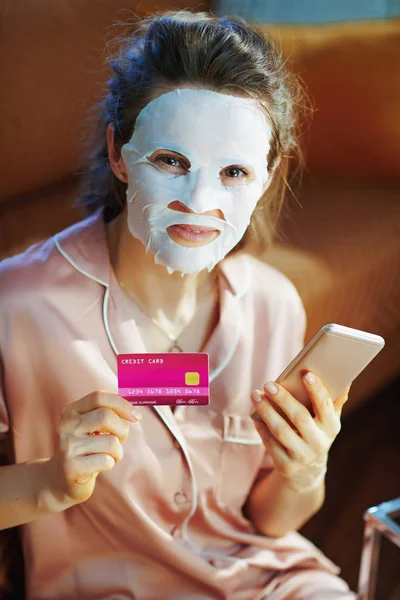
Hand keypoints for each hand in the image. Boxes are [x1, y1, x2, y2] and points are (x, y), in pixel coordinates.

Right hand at [40, 391, 141, 511]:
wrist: (61, 479)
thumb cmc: (86, 449)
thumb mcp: (92, 427)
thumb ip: (109, 413)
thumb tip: (134, 413)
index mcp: (71, 411)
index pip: (98, 397)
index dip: (121, 404)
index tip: (136, 415)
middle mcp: (66, 426)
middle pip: (106, 416)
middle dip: (122, 429)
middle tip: (120, 439)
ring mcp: (67, 447)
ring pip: (111, 441)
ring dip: (118, 451)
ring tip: (108, 455)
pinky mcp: (71, 467)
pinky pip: (106, 460)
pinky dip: (111, 463)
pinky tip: (100, 466)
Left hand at [250, 373, 349, 492]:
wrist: (308, 471)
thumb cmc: (316, 433)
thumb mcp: (328, 420)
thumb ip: (334, 400)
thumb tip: (345, 379)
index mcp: (331, 427)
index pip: (325, 406)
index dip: (316, 390)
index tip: (306, 374)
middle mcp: (318, 443)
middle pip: (299, 417)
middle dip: (283, 399)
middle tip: (269, 384)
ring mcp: (302, 456)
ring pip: (281, 431)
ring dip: (266, 411)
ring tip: (255, 395)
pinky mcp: (286, 465)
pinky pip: (270, 444)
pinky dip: (261, 428)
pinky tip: (254, 416)